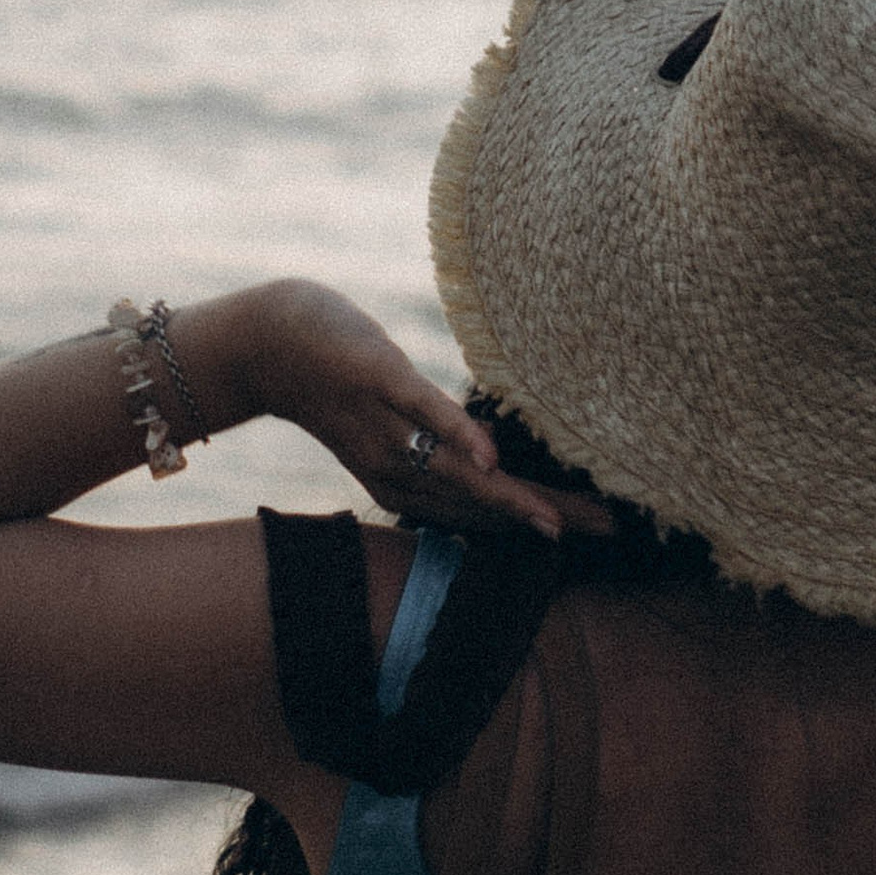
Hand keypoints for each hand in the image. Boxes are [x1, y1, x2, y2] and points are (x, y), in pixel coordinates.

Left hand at [246, 282, 609, 545]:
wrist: (269, 342)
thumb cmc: (337, 375)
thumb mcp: (389, 421)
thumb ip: (436, 442)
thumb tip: (491, 457)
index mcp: (401, 481)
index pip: (476, 510)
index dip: (531, 521)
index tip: (589, 532)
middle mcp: (396, 466)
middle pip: (478, 502)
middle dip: (543, 517)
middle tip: (605, 529)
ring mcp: (387, 425)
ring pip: (457, 471)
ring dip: (512, 497)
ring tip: (566, 519)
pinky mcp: (378, 381)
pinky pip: (423, 413)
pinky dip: (458, 437)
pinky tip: (494, 459)